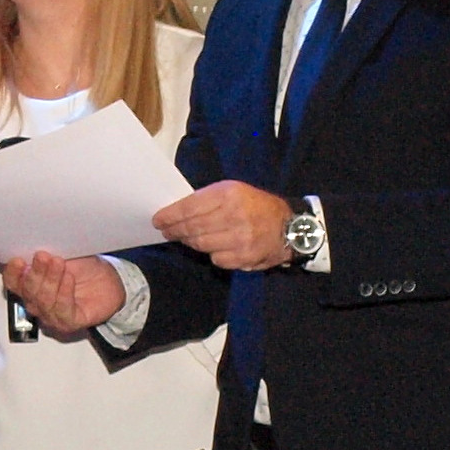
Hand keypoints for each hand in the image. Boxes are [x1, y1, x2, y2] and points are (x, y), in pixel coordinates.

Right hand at [2, 249, 123, 336]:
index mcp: (30, 285)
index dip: (13, 273)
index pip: (13, 283)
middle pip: (28, 292)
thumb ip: (46, 253)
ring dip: (51, 281)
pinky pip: (62, 311)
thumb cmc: (85, 269)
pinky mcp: (69, 322)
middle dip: (36, 273)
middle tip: (44, 257)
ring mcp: (52, 315)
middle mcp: (38, 302)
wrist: (110, 281)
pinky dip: (64, 293)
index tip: (19, 260)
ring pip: (43, 302)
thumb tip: (34, 241)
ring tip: (59, 263)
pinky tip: (69, 279)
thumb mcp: (64, 253)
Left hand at [155, 180, 293, 269]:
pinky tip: (214, 247)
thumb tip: (178, 212)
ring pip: (201, 245)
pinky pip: (216, 259)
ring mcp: (240, 239)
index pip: (189, 207)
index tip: (158, 220)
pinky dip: (211, 254)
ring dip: (191, 242)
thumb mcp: (234, 190)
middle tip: (167, 231)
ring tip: (187, 238)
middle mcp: (234, 215)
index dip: (170, 216)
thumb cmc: (256, 206)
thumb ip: (208, 199)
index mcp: (229, 194)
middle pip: (192, 227)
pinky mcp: (244, 257)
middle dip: (176, 230)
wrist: (290, 226)